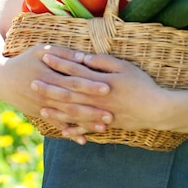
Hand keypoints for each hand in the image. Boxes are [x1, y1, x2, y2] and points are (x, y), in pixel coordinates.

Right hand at [0, 45, 113, 143]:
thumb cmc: (25, 60)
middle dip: (92, 109)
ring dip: (85, 123)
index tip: (108, 88)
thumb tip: (85, 57)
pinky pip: (57, 125)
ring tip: (104, 127)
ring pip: (67, 116)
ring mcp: (42, 106)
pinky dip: (70, 133)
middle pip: (72, 102)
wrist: (2, 80)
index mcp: (48, 75)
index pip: (72, 81)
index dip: (89, 85)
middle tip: (111, 113)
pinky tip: (84, 140)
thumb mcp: (41, 50)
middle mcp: (45, 93)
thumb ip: (63, 53)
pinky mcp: (40, 114)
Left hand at [39, 50, 168, 140]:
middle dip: (49, 87)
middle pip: (68, 92)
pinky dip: (74, 130)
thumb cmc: (142, 84)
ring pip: (73, 113)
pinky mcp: (105, 124)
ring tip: (41, 107)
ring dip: (56, 110)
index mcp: (99, 81)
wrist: (156, 109)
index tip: (45, 56)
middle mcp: (95, 98)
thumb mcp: (124, 67)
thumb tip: (83, 58)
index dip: (59, 63)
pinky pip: (86, 128)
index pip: (74, 70)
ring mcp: (99, 113)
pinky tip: (62, 131)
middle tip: (32, 83)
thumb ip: (102, 62)